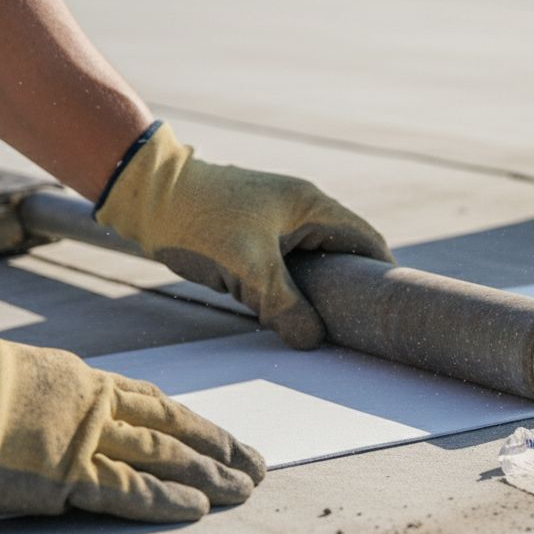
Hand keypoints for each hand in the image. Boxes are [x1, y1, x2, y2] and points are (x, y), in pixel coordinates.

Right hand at [0, 302, 264, 521]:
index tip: (223, 437)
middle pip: (175, 429)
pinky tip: (199, 508)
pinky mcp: (66, 477)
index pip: (155, 404)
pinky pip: (130, 491)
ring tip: (244, 489)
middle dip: (220, 448)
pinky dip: (168, 500)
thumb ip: (53, 396)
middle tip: (256, 464)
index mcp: (84, 382)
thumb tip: (60, 412)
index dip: (196, 424)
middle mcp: (96, 408)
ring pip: (165, 458)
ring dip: (210, 475)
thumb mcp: (19, 376)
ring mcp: (85, 441)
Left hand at [96, 122, 392, 349]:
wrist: (146, 193)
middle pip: (343, 254)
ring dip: (315, 291)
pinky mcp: (254, 232)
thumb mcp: (248, 269)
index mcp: (313, 205)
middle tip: (352, 325)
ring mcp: (278, 220)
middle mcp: (302, 208)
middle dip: (348, 289)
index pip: (366, 241)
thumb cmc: (200, 220)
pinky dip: (289, 287)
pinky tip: (281, 310)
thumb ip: (284, 306)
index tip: (388, 310)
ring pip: (312, 262)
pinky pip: (286, 264)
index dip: (381, 274)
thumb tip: (313, 340)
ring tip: (318, 323)